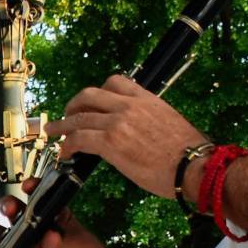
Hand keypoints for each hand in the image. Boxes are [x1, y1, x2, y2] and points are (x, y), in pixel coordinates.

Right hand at [0, 192, 120, 247]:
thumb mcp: (83, 245)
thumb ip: (66, 239)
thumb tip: (49, 236)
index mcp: (54, 217)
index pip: (41, 199)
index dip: (32, 190)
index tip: (27, 187)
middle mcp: (37, 230)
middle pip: (17, 214)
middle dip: (9, 207)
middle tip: (10, 209)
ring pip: (5, 236)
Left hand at [47, 75, 211, 199]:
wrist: (194, 166)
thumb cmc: (189, 152)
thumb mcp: (170, 122)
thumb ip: (148, 119)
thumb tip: (138, 130)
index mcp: (146, 98)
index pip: (115, 81)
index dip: (97, 92)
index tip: (90, 101)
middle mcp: (129, 105)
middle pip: (89, 95)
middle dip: (73, 104)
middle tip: (67, 114)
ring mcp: (118, 122)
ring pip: (79, 117)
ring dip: (62, 125)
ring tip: (53, 133)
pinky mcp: (110, 142)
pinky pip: (79, 138)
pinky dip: (68, 145)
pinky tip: (65, 152)